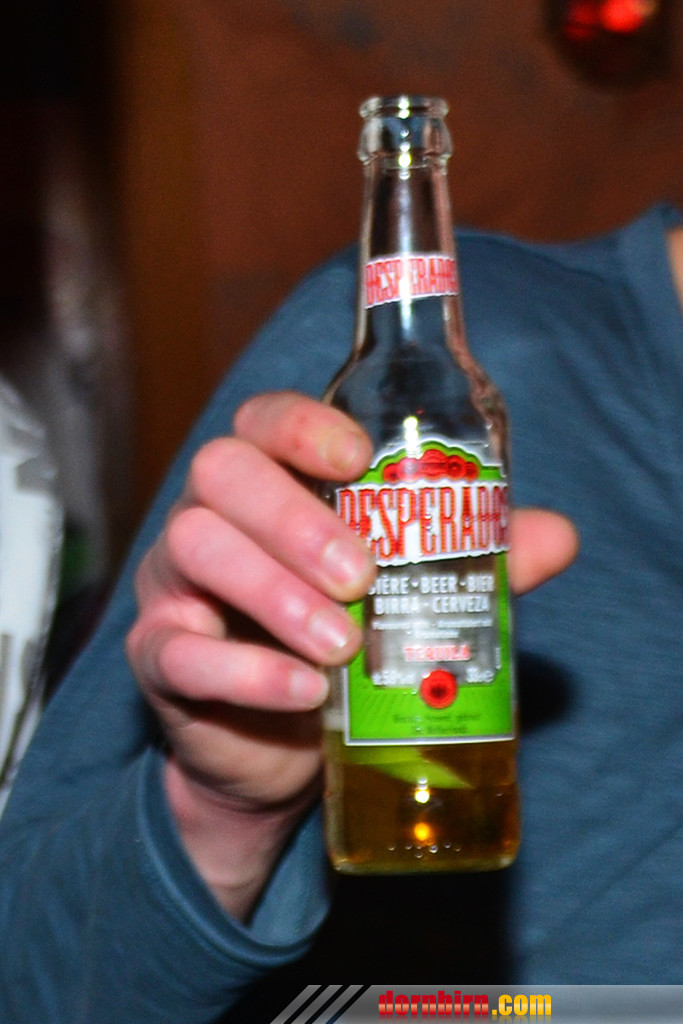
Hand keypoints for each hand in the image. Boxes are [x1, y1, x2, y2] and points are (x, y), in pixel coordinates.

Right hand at [126, 391, 577, 917]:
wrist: (283, 746)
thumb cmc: (345, 643)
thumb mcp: (409, 595)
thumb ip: (472, 559)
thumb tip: (559, 535)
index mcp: (269, 484)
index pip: (263, 420)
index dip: (305, 426)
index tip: (360, 458)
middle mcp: (210, 516)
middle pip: (222, 471)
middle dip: (294, 517)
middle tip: (362, 576)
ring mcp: (174, 583)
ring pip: (194, 546)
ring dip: (274, 592)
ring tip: (342, 645)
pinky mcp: (160, 656)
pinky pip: (177, 649)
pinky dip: (246, 670)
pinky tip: (305, 692)